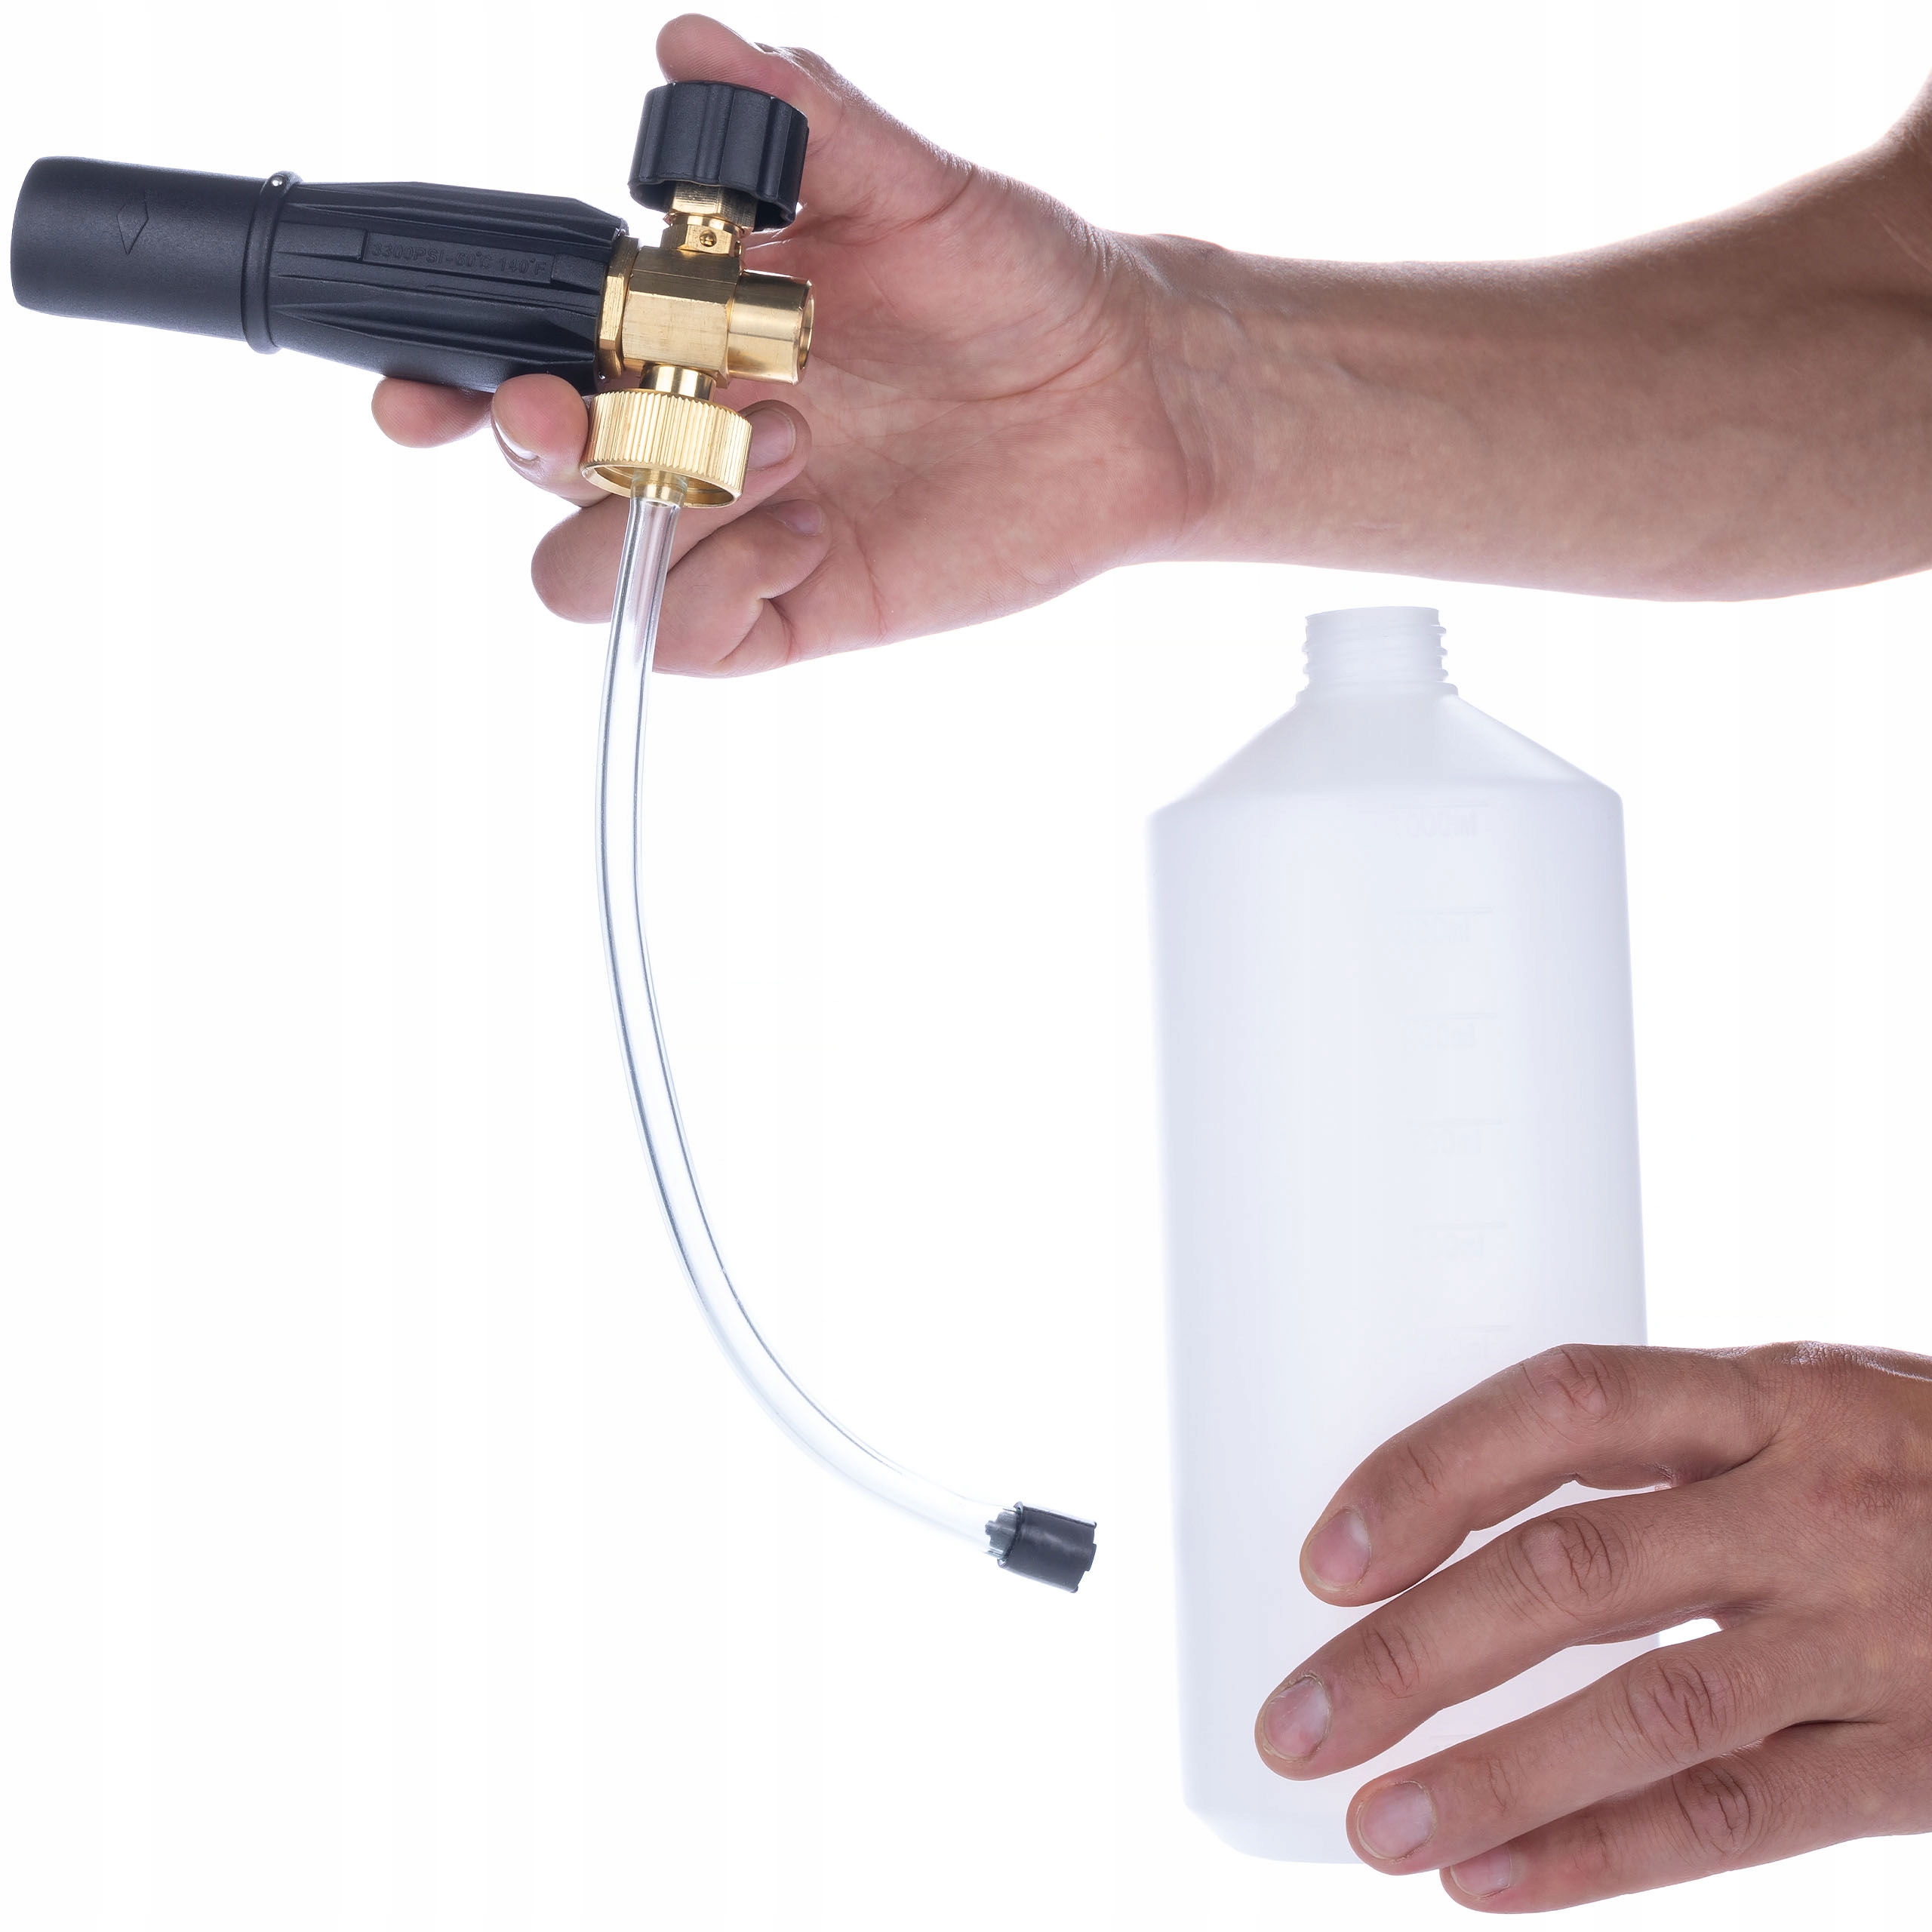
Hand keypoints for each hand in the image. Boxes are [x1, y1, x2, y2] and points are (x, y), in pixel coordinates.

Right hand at [372, 14, 1190, 672]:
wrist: (1121, 390)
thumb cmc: (1014, 275)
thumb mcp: (910, 184)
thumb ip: (803, 121)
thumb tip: (691, 44)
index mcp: (673, 327)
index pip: (517, 362)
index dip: (446, 387)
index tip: (422, 400)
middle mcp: (683, 430)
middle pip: (537, 478)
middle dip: (556, 448)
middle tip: (637, 406)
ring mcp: (731, 528)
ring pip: (591, 578)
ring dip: (660, 519)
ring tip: (793, 451)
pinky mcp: (789, 607)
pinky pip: (688, 642)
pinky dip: (721, 593)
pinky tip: (812, 533)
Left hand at [1254, 1342, 1931, 1909]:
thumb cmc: (1926, 1472)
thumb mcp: (1812, 1410)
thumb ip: (1666, 1455)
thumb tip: (1463, 1518)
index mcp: (1772, 1395)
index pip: (1565, 1405)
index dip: (1431, 1474)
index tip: (1323, 1554)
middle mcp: (1812, 1507)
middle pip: (1575, 1574)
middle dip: (1414, 1655)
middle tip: (1297, 1722)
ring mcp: (1871, 1638)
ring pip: (1646, 1713)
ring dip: (1490, 1777)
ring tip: (1370, 1825)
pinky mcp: (1917, 1764)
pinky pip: (1738, 1822)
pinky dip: (1603, 1855)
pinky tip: (1493, 1881)